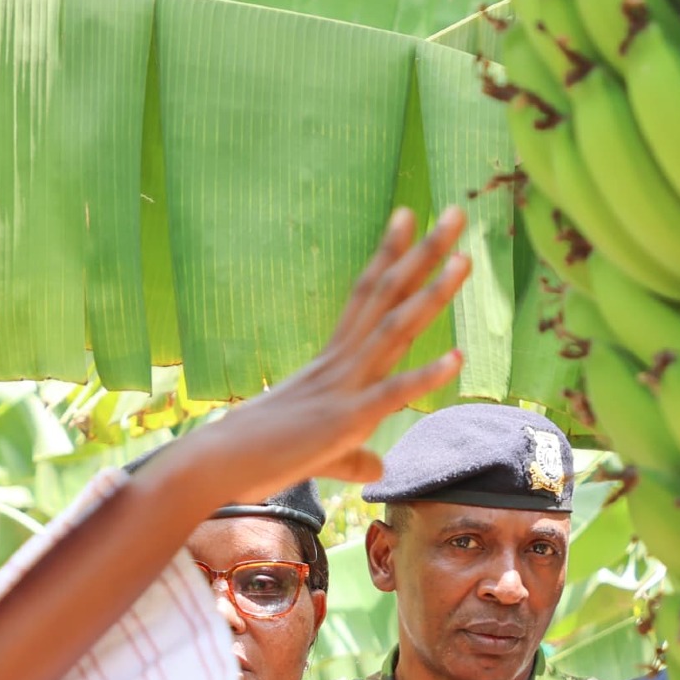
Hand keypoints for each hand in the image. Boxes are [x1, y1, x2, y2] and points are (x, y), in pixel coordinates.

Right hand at [131, 208, 480, 513]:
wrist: (215, 465)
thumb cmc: (256, 456)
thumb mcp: (320, 453)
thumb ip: (354, 455)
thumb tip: (378, 466)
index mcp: (333, 361)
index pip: (366, 295)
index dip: (389, 254)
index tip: (407, 214)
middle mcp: (341, 362)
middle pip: (387, 295)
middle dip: (423, 253)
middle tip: (455, 212)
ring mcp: (344, 387)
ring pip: (395, 330)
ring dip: (432, 293)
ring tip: (465, 259)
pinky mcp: (345, 420)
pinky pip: (391, 393)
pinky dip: (425, 376)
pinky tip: (458, 356)